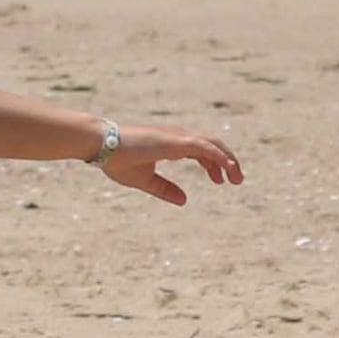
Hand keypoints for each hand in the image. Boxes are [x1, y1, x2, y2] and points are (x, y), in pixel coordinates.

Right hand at [92, 121, 243, 205]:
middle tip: (237, 181)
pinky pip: (204, 147)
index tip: (220, 181)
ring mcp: (177, 136)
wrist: (101, 145)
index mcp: (171, 143)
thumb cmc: (117, 160)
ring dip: (228, 159)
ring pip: (212, 144)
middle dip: (227, 161)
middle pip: (212, 144)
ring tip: (237, 178)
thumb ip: (164, 189)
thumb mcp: (145, 180)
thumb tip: (185, 201)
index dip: (213, 164)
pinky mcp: (175, 141)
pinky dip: (219, 156)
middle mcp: (177, 136)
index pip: (201, 150)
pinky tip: (228, 168)